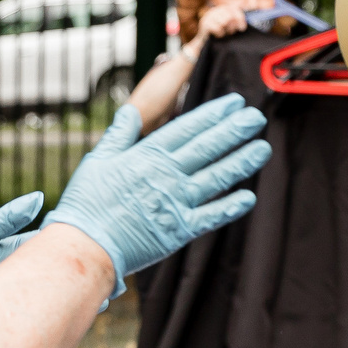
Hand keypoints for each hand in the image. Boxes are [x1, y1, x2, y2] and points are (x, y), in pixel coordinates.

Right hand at [43, 93, 271, 294]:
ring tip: (263, 148)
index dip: (213, 114)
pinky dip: (231, 207)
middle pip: (208, 148)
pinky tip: (250, 196)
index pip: (188, 128)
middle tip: (257, 117)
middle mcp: (167, 175)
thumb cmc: (86, 204)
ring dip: (242, 162)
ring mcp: (176, 202)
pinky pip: (212, 217)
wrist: (84, 245)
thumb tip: (129, 111)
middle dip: (234, 130)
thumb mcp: (97, 160)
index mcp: (147, 156)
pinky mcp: (180, 230)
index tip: (234, 103)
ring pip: (216, 177)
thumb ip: (119, 135)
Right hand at [198, 0, 251, 40]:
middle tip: (231, 32)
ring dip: (226, 30)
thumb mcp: (229, 26)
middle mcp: (215, 10)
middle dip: (233, 26)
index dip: (240, 18)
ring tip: (225, 34)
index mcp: (221, 9)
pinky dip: (220, 34)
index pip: (233, 9)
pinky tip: (219, 36)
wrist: (204, 43)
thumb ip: (236, 21)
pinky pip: (218, 28)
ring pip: (224, 21)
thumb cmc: (220, 34)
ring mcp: (209, 16)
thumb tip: (245, 22)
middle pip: (230, 16)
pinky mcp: (205, 24)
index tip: (242, 28)